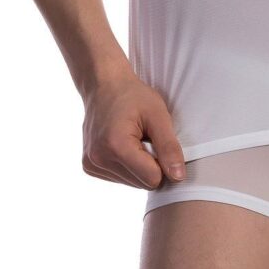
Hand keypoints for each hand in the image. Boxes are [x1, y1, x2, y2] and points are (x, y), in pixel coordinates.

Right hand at [81, 71, 185, 188]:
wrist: (104, 85)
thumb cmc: (133, 95)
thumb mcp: (158, 114)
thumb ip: (169, 147)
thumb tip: (178, 177)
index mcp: (116, 146)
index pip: (152, 178)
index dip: (163, 162)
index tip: (160, 142)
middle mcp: (98, 159)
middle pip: (142, 184)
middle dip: (151, 164)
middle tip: (147, 138)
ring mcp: (91, 165)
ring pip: (132, 183)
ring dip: (140, 165)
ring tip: (135, 139)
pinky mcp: (90, 167)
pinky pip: (120, 179)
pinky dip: (128, 165)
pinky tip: (125, 144)